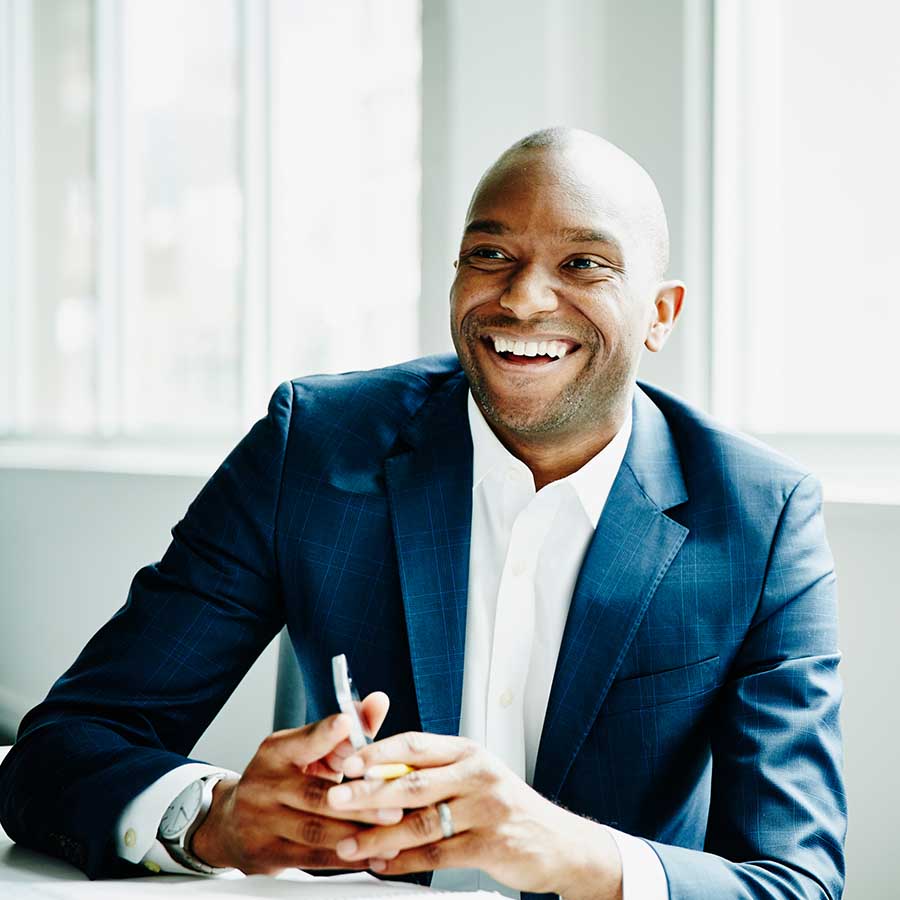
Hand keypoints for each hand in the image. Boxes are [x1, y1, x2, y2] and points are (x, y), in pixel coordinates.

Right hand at [192, 692, 402, 874]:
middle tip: (394, 806)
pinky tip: (373, 855)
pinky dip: (346, 858)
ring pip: (315, 830)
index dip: (326, 733)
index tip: (348, 724)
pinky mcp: (268, 854)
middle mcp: (265, 784)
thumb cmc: (285, 779)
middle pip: (315, 794)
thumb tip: (378, 702)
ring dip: (357, 833)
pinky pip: (312, 858)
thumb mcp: (309, 750)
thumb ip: (347, 731)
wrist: (233, 823)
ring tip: (391, 833)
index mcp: (276, 752)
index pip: (303, 740)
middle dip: (358, 802)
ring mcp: (262, 822)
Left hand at [325, 732, 622, 898]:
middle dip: (368, 792)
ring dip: (379, 836)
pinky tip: (382, 865)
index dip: (379, 752)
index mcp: (468, 752)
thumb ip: (433, 773)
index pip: (416, 745)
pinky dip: (405, 862)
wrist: (557, 842)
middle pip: (412, 782)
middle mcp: (477, 774)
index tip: (347, 762)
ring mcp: (485, 810)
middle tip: (335, 799)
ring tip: (348, 844)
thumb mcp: (473, 776)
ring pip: (420, 823)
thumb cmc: (505, 807)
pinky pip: (437, 854)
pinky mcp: (490, 845)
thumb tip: (376, 774)